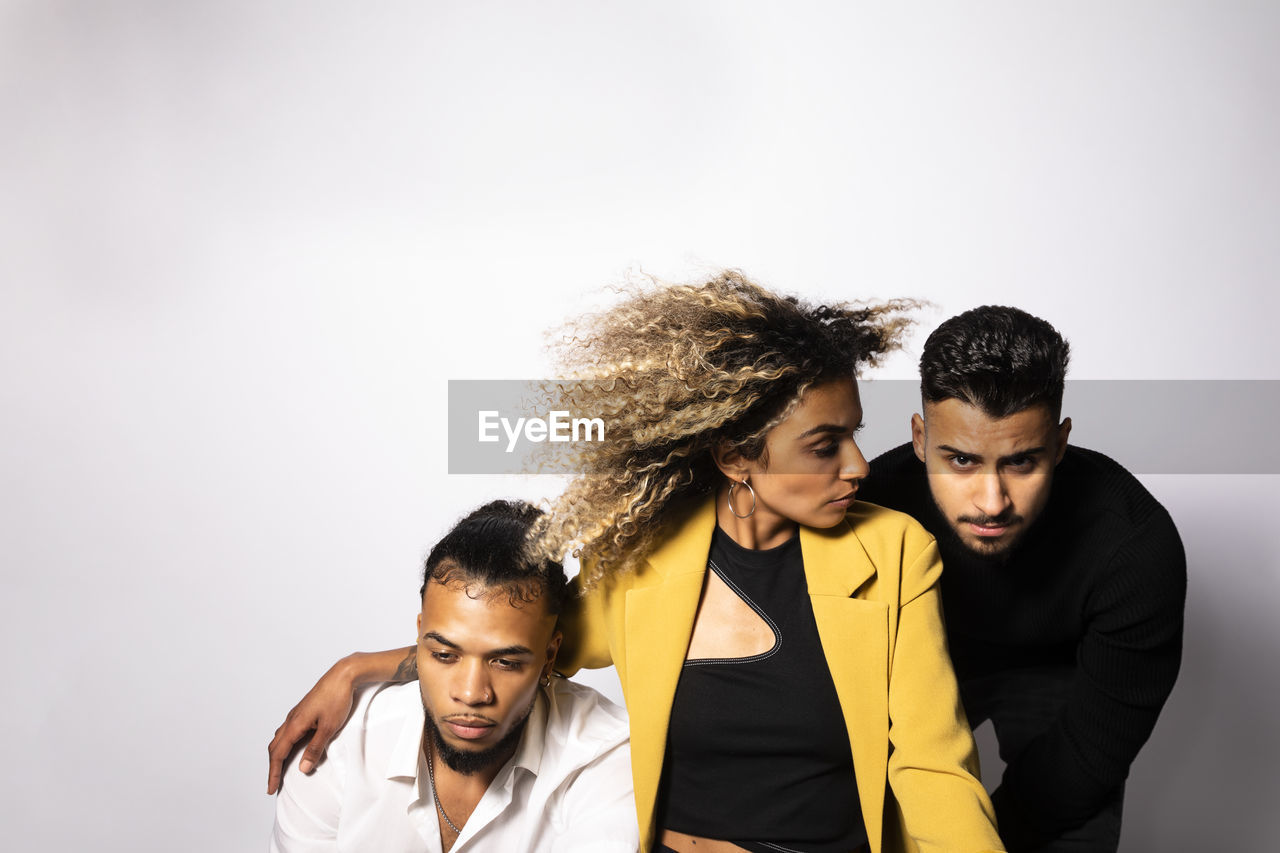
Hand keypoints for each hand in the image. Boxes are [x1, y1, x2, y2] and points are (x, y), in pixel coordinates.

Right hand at [266, 657, 356, 794]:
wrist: (343, 676)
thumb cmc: (337, 698)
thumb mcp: (329, 728)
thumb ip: (315, 749)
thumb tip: (302, 768)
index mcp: (295, 724)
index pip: (278, 754)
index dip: (274, 773)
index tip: (271, 789)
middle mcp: (291, 719)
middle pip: (274, 747)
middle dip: (272, 767)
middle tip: (273, 784)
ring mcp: (296, 714)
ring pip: (279, 738)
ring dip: (277, 755)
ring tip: (280, 769)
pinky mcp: (302, 711)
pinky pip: (287, 731)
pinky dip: (284, 744)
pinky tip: (292, 747)